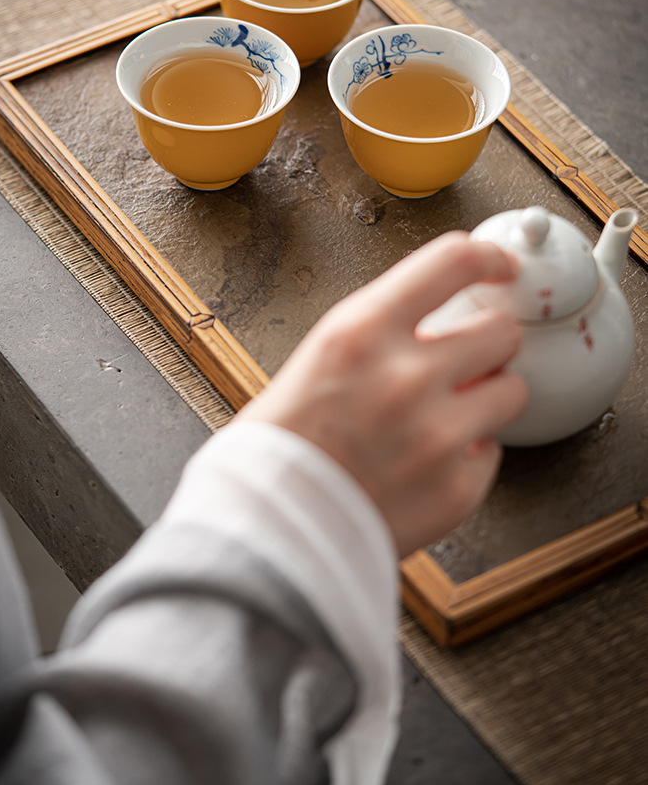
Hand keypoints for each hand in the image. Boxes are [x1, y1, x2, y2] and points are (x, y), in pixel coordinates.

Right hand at [237, 233, 527, 556]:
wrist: (269, 526)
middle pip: (501, 331)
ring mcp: (438, 435)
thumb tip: (444, 317)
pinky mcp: (457, 488)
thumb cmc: (283, 443)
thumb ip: (385, 330)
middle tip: (467, 361)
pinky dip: (467, 456)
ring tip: (445, 416)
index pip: (454, 261)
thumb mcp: (321, 354)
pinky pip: (492, 453)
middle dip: (489, 343)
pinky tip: (426, 463)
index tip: (501, 265)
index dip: (489, 258)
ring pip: (513, 390)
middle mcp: (406, 376)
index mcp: (363, 331)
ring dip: (488, 398)